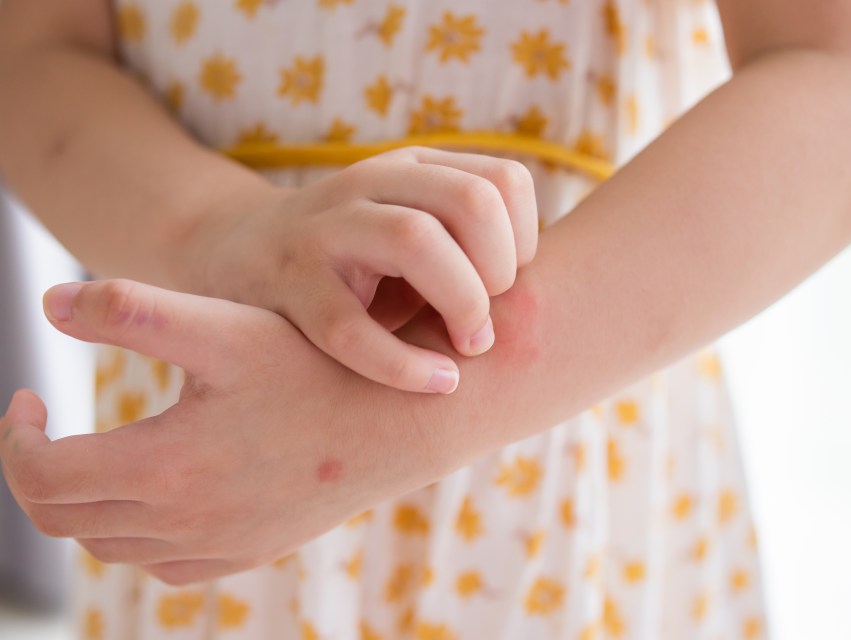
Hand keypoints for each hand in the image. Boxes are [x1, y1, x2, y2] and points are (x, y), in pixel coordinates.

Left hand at [0, 279, 458, 584]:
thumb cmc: (316, 368)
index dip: (17, 436)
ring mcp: (218, 547)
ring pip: (111, 543)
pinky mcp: (247, 554)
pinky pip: (163, 564)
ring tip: (97, 451)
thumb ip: (134, 311)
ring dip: (84, 501)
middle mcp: (185, 523)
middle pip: (65, 517)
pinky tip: (155, 493)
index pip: (42, 475)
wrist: (398, 422)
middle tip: (49, 426)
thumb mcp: (226, 329)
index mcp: (166, 467)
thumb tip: (48, 302)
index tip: (30, 397)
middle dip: (39, 469)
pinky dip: (136, 534)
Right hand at [190, 146, 537, 393]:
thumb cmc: (354, 260)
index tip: (506, 282)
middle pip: (471, 201)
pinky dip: (404, 365)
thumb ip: (469, 244)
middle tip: (485, 321)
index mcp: (413, 167)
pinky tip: (436, 382)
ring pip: (415, 240)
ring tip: (467, 346)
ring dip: (461, 302)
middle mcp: (371, 183)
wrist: (237, 253)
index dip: (525, 239)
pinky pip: (352, 328)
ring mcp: (326, 230)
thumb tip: (555, 297)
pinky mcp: (289, 286)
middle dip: (499, 270)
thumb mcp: (412, 228)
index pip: (505, 180)